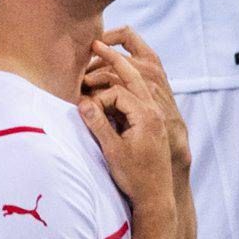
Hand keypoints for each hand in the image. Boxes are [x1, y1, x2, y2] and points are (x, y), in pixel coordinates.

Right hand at [85, 28, 187, 174]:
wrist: (156, 195)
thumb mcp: (112, 150)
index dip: (97, 98)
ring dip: (120, 69)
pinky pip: (140, 92)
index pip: (117, 91)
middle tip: (96, 43)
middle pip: (135, 74)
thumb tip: (82, 101)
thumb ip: (97, 123)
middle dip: (114, 57)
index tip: (83, 108)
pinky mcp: (153, 120)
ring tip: (102, 57)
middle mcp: (154, 110)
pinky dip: (126, 83)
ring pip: (139, 81)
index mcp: (147, 115)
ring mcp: (156, 114)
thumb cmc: (135, 176)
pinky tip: (112, 82)